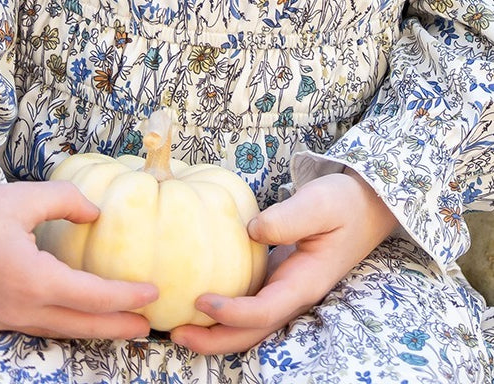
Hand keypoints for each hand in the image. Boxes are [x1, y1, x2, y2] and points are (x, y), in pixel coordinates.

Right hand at [0, 181, 155, 341]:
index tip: (152, 292)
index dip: (125, 296)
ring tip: (115, 325)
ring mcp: (0, 317)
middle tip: (146, 328)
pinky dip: (58, 324)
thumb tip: (96, 213)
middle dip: (115, 326)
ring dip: (88, 329)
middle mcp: (19, 307)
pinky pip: (31, 327)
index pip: (91, 295)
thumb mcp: (22, 196)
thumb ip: (65, 202)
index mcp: (32, 279)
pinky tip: (67, 315)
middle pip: (79, 325)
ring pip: (55, 330)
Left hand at [172, 171, 395, 354]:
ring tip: (178, 326)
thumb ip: (288, 218)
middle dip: (215, 339)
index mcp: (305, 282)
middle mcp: (294, 294)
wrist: (366, 206)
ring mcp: (286, 289)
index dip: (232, 312)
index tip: (200, 299)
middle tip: (175, 333)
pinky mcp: (279, 279)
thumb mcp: (320, 203)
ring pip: (250, 323)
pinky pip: (250, 304)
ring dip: (216, 331)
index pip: (264, 311)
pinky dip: (225, 310)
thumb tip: (252, 230)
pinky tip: (199, 298)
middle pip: (253, 331)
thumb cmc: (343, 202)